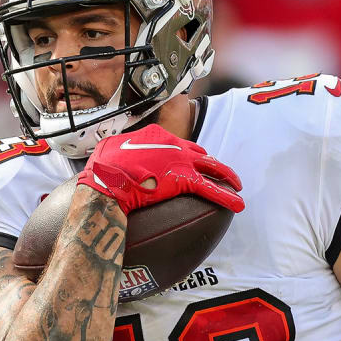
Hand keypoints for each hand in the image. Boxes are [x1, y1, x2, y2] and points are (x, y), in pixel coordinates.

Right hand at [76, 125, 244, 213]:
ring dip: (227, 176)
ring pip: (213, 167)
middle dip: (211, 163)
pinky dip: (227, 197)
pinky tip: (238, 204)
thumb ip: (120, 150)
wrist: (106, 181)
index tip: (192, 162)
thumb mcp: (110, 150)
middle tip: (218, 173)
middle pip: (200, 153)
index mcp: (155, 135)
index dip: (188, 154)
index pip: (179, 143)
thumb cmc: (102, 169)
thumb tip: (114, 155)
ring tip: (237, 185)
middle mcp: (172, 143)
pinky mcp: (185, 179)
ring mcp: (181, 160)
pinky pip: (212, 189)